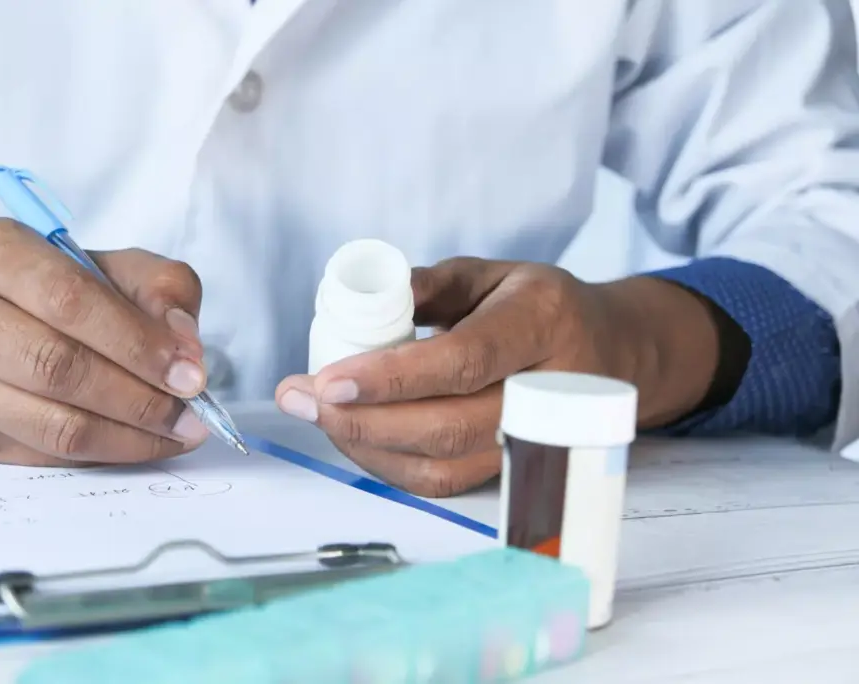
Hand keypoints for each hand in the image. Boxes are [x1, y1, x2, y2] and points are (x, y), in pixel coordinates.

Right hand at [0, 219, 210, 465]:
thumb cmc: (49, 291)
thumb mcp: (108, 266)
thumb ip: (159, 288)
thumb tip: (185, 346)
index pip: (69, 299)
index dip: (137, 341)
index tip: (190, 373)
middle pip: (57, 366)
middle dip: (139, 397)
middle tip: (191, 414)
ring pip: (51, 424)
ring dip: (129, 437)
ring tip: (178, 434)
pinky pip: (43, 455)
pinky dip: (105, 454)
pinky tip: (142, 444)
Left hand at [276, 258, 719, 496]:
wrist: (612, 353)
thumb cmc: (537, 306)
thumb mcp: (490, 274)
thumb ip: (426, 286)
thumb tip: (355, 304)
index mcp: (542, 322)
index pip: (463, 361)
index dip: (392, 378)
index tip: (328, 380)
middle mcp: (549, 390)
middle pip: (446, 427)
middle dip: (360, 421)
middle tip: (299, 399)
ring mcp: (537, 442)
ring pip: (440, 466)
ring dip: (365, 447)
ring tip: (317, 415)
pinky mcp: (515, 470)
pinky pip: (444, 483)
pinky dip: (388, 465)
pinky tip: (354, 435)